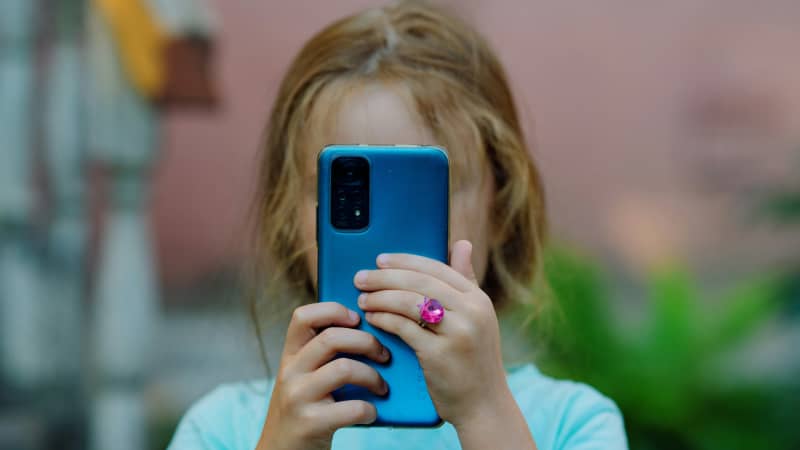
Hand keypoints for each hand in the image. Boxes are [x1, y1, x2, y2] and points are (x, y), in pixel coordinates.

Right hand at [256, 302, 390, 449]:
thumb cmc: (304, 409)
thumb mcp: (304, 377)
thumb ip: (323, 355)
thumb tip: (371, 329)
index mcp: (290, 355)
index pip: (303, 316)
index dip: (333, 310)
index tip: (358, 319)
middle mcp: (290, 372)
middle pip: (332, 338)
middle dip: (367, 342)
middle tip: (384, 355)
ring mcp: (298, 397)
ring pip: (344, 369)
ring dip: (373, 376)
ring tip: (382, 387)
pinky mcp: (310, 423)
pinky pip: (352, 408)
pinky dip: (369, 410)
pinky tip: (372, 413)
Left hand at [353, 240, 510, 427]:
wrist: (484, 406)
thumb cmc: (474, 361)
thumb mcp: (477, 319)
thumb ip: (465, 282)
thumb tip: (462, 243)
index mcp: (479, 299)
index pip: (437, 268)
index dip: (405, 261)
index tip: (381, 260)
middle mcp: (472, 311)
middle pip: (420, 281)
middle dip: (385, 277)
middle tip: (361, 277)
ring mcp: (458, 333)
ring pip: (409, 302)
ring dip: (380, 297)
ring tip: (362, 297)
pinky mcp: (440, 354)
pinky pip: (404, 328)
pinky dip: (384, 319)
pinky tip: (372, 317)